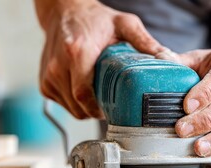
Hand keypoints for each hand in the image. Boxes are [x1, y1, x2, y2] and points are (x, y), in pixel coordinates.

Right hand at [36, 0, 168, 118]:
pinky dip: (73, 103)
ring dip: (85, 109)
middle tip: (110, 105)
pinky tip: (83, 90)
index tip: (113, 110)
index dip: (99, 110)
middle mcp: (58, 66)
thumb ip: (146, 42)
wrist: (64, 12)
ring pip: (69, 108)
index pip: (83, 95)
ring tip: (98, 96)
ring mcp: (47, 76)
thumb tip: (167, 60)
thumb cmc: (94, 19)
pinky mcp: (43, 82)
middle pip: (77, 106)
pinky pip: (61, 103)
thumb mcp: (124, 25)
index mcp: (76, 52)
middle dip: (95, 112)